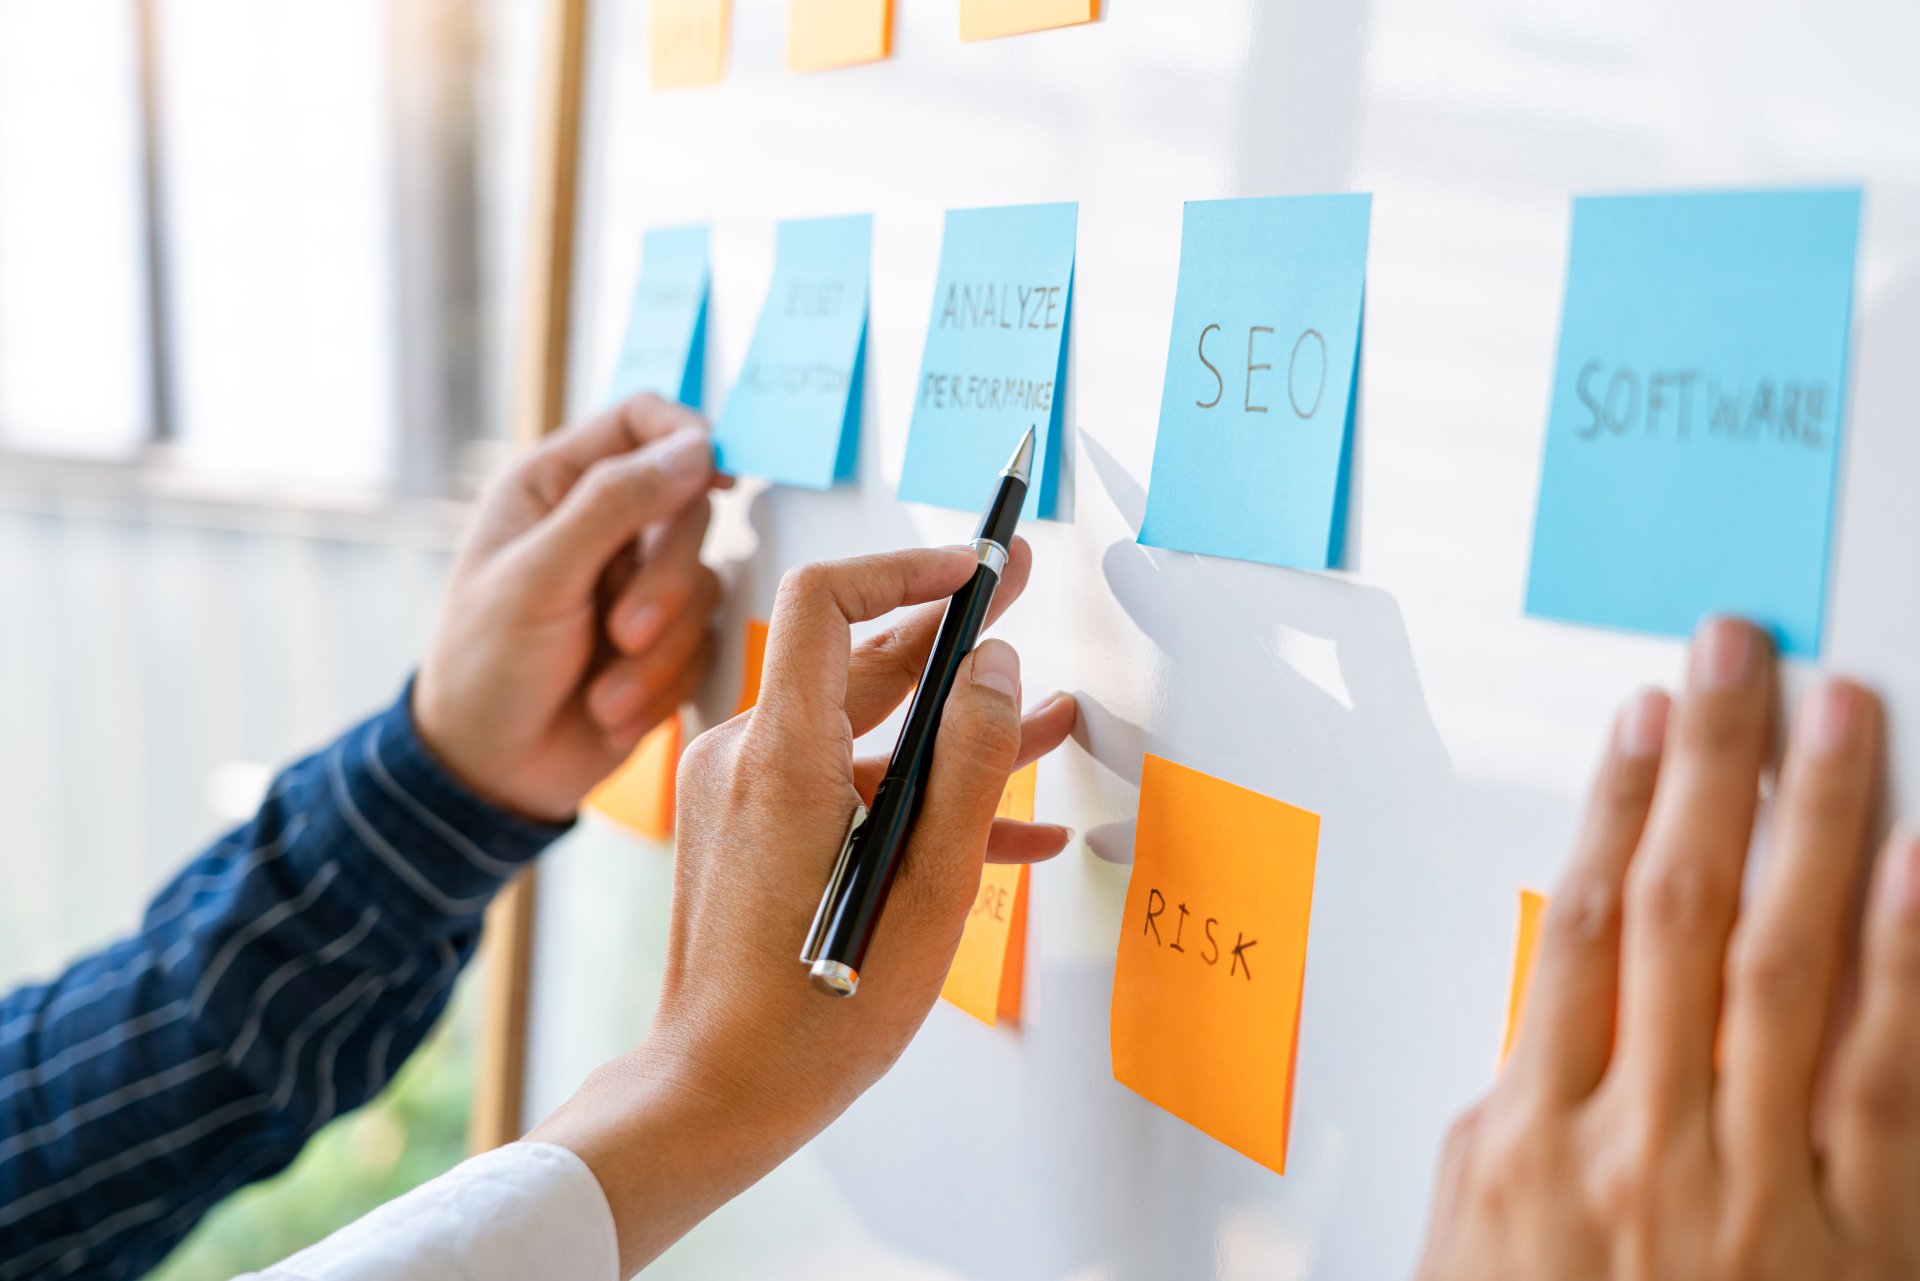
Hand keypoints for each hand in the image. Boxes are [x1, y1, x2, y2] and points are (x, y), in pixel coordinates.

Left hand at [414, 394, 726, 822]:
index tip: (720, 475)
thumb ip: (615, 504)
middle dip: (665, 582)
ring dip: (658, 651)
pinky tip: (612, 710)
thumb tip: (697, 446)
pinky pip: (705, 644)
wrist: (490, 773)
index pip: (642, 420)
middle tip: (623, 632)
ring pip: (704, 583)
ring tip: (602, 695)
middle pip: (690, 506)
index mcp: (555, 484)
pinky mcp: (665, 641)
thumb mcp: (539, 576)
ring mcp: (639, 583)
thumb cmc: (486, 665)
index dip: (688, 436)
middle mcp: (604, 524)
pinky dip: (663, 684)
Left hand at [530, 541, 1077, 1272]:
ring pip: (860, 728)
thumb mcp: (929, 890)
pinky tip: (1002, 825)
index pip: (826, 600)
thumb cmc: (815, 1015)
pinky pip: (838, 782)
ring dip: (950, 725)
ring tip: (1051, 725)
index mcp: (781, 759)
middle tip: (1024, 593)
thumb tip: (998, 668)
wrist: (715, 1091)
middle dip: (952, 634)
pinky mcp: (746, 827)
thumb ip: (971, 766)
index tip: (980, 569)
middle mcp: (747, 757)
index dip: (907, 569)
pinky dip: (910, 789)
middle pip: (855, 658)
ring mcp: (740, 792)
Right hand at [1417, 618, 1919, 1279]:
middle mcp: (1646, 1140)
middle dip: (1711, 762)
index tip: (1641, 717)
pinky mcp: (1863, 1234)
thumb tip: (1550, 999)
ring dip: (1813, 818)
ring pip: (1784, 959)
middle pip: (1676, 906)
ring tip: (1836, 709)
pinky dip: (1913, 961)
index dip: (1612, 804)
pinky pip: (1894, 1078)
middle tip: (1734, 653)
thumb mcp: (1474, 1238)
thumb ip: (1508, 1111)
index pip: (1578, 924)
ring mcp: (1760, 1184)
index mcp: (1538, 1136)